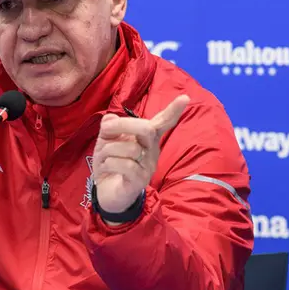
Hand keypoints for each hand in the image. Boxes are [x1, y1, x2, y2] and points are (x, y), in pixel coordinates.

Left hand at [92, 95, 189, 215]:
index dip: (173, 111)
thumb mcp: (106, 141)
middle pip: (147, 129)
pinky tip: (106, 167)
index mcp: (146, 139)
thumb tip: (110, 118)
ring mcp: (148, 167)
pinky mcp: (140, 181)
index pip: (162, 123)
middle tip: (106, 130)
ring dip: (108, 149)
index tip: (185, 97)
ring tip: (102, 157)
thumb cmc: (110, 163)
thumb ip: (109, 127)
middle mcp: (152, 151)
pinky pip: (125, 164)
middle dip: (123, 124)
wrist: (106, 192)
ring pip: (131, 148)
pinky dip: (109, 163)